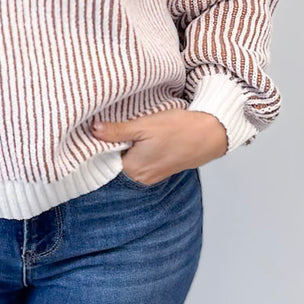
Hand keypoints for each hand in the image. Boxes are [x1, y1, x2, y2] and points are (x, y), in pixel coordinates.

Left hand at [89, 107, 227, 183]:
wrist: (210, 134)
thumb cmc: (179, 129)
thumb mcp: (144, 126)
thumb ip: (117, 131)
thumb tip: (93, 130)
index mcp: (132, 169)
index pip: (104, 159)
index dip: (102, 144)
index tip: (102, 130)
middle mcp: (140, 178)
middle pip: (117, 161)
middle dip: (116, 146)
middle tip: (120, 127)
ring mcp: (152, 176)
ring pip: (130, 161)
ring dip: (129, 147)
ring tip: (136, 132)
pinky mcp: (161, 171)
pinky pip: (143, 162)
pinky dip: (141, 151)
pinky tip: (147, 139)